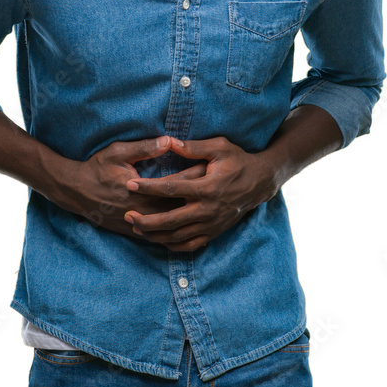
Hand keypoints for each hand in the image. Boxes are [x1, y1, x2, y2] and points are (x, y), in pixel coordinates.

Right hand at [55, 135, 207, 240]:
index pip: (175, 186)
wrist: (74, 192)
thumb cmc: (96, 168)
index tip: (210, 170)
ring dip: (188, 220)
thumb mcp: (118, 152)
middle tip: (218, 191)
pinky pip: (158, 239)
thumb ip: (145, 148)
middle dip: (197, 199)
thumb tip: (169, 141)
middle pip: (177, 207)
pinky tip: (187, 231)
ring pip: (170, 227)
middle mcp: (141, 210)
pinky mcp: (131, 231)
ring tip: (208, 211)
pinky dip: (174, 236)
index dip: (194, 178)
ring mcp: (136, 223)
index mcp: (141, 190)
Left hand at [123, 135, 281, 251]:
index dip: (149, 187)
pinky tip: (157, 239)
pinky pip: (190, 244)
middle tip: (127, 214)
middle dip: (146, 219)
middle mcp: (209, 209)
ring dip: (155, 234)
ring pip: (178, 236)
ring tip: (135, 228)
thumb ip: (193, 147)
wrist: (260, 182)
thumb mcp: (219, 148)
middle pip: (171, 220)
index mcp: (208, 187)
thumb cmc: (238, 160)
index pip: (171, 188)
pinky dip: (172, 245)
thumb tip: (168, 141)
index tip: (130, 184)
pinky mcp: (215, 232)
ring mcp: (212, 223)